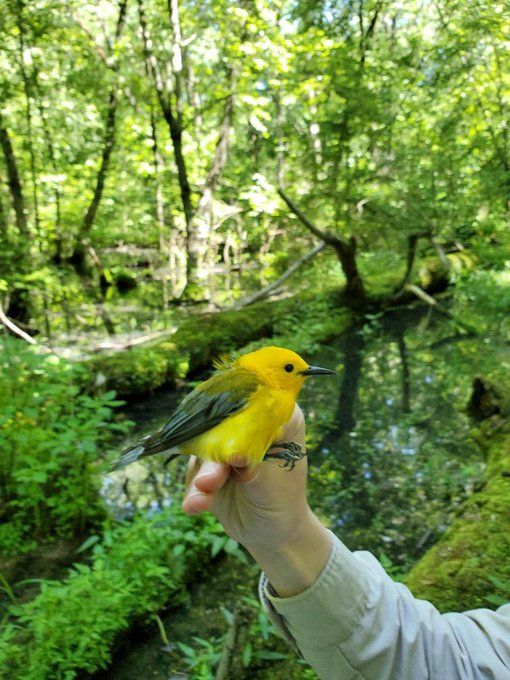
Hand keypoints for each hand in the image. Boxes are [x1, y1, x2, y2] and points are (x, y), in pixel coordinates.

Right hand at [182, 405, 331, 596]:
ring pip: (203, 449)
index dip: (236, 414)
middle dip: (212, 453)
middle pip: (221, 422)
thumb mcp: (273, 481)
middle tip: (208, 481)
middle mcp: (247, 424)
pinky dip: (194, 491)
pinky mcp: (205, 465)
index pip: (254, 399)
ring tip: (201, 500)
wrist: (270, 534)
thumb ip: (253, 463)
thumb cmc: (283, 500)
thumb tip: (234, 453)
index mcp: (276, 416)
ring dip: (202, 477)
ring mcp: (223, 444)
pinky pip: (193, 473)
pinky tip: (195, 506)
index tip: (225, 435)